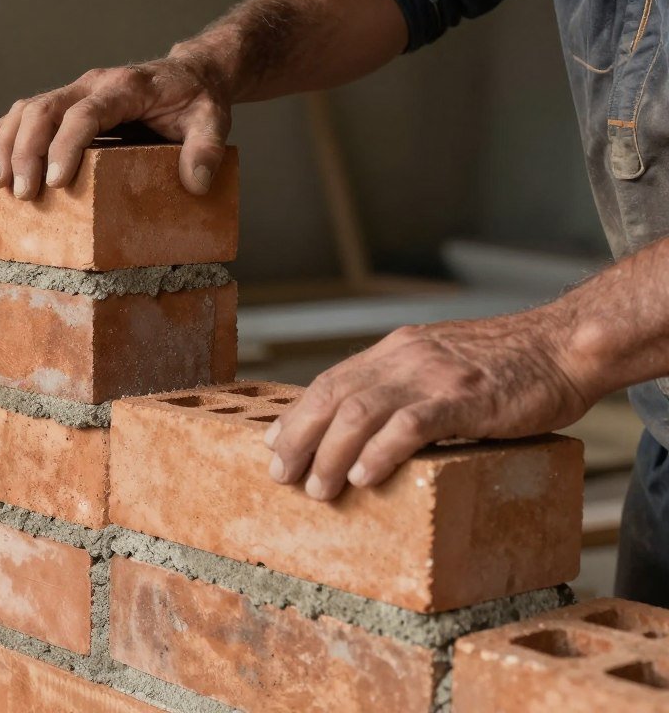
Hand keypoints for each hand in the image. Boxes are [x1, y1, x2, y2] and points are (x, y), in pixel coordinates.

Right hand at [0, 51, 232, 198]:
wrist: (190, 73)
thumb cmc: (197, 100)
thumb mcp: (213, 120)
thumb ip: (206, 149)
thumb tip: (197, 182)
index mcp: (126, 87)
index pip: (85, 112)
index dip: (66, 145)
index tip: (57, 181)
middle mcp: (93, 83)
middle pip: (46, 108)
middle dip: (26, 150)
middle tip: (22, 192)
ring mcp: (76, 89)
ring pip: (29, 108)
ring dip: (8, 143)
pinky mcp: (66, 100)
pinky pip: (27, 110)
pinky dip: (4, 130)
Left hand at [265, 307, 598, 500]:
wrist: (565, 346)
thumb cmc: (508, 367)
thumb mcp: (441, 365)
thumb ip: (404, 387)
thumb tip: (363, 425)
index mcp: (397, 350)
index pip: (331, 381)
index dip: (297, 415)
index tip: (272, 444)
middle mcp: (405, 357)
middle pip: (333, 396)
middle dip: (299, 438)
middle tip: (280, 475)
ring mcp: (434, 377)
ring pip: (361, 411)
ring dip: (332, 453)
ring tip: (318, 489)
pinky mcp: (465, 399)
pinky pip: (412, 425)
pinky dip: (381, 452)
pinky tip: (364, 477)